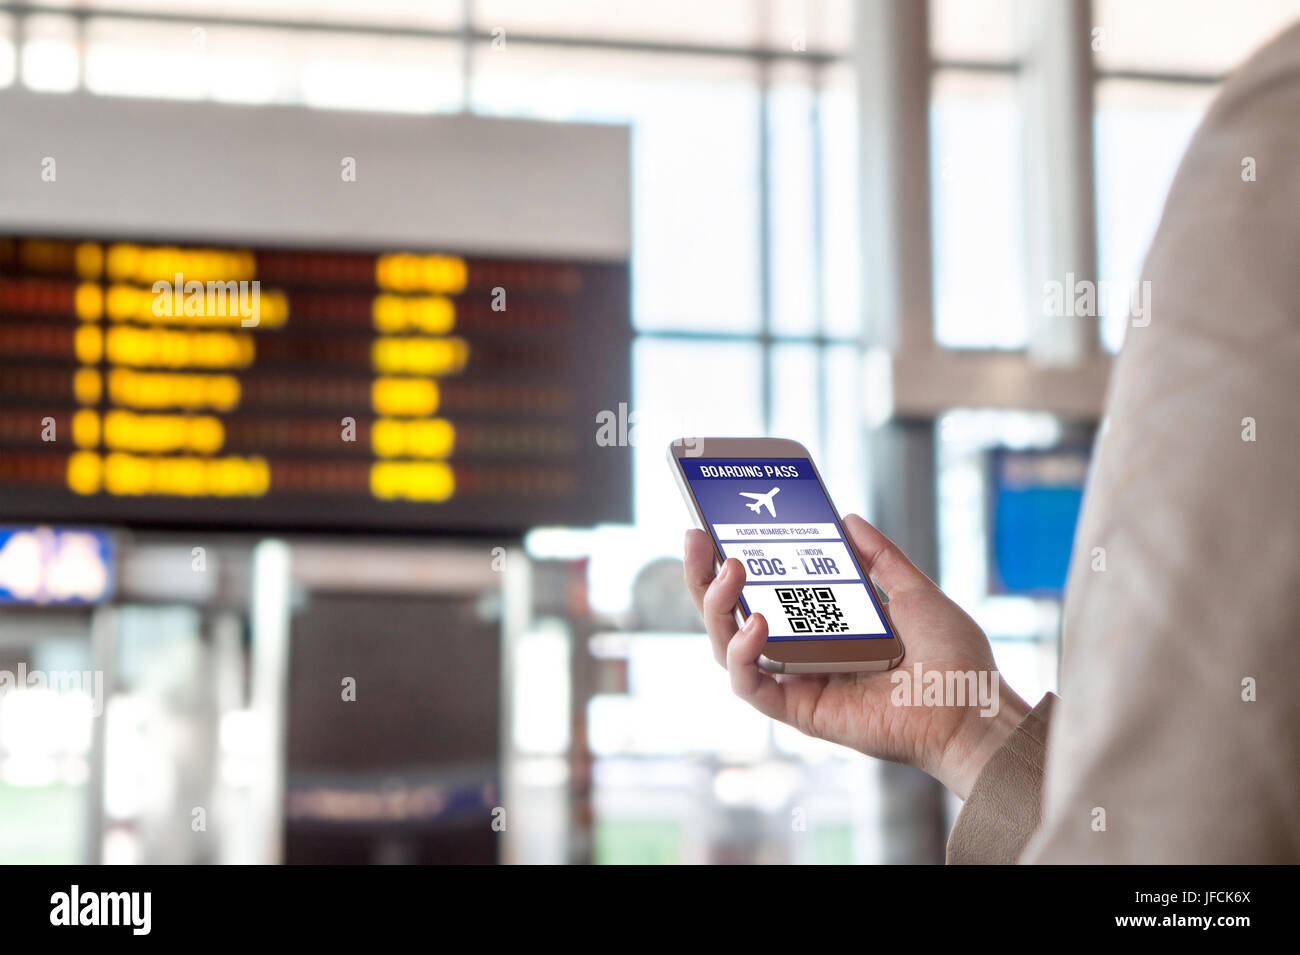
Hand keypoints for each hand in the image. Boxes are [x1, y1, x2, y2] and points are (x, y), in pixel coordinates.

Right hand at [684, 514, 1028, 798]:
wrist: (973, 708)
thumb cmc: (953, 661)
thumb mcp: (914, 591)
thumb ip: (879, 558)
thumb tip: (847, 519)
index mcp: (822, 627)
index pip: (761, 592)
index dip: (731, 562)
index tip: (715, 524)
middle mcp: (801, 655)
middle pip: (729, 617)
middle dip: (704, 578)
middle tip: (698, 539)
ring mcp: (796, 683)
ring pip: (726, 648)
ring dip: (717, 607)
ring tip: (731, 569)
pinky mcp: (798, 711)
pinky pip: (750, 686)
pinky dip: (742, 654)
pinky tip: (757, 624)